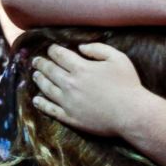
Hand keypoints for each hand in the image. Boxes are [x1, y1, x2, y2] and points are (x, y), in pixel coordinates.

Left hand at [31, 43, 151, 136]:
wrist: (130, 113)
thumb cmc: (128, 84)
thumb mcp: (118, 58)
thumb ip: (98, 49)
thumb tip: (81, 48)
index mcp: (81, 68)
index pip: (60, 55)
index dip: (53, 50)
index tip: (51, 49)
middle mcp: (70, 84)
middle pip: (50, 71)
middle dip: (41, 63)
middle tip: (36, 61)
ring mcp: (68, 102)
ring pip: (47, 88)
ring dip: (39, 80)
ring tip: (35, 75)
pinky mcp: (70, 117)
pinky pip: (50, 109)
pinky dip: (41, 103)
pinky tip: (36, 100)